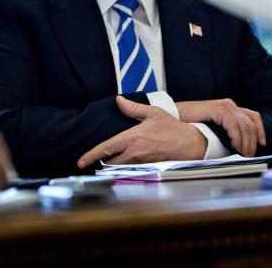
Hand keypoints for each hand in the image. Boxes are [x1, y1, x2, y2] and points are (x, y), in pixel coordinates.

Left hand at [77, 96, 207, 167]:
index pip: (106, 148)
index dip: (91, 155)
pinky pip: (129, 170)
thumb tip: (118, 100)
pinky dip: (123, 167)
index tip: (80, 161)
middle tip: (97, 157)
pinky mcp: (147, 170)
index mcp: (133, 138)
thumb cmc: (173, 129)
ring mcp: (141, 164)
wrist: (191, 145)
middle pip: (109, 162)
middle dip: (102, 161)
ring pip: (119, 168)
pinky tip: (125, 161)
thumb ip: (132, 108)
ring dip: (112, 164)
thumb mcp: (152, 113)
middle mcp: (134, 153)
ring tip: (110, 159)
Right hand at [176, 99, 265, 156]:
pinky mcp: (218, 109)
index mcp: (229, 109)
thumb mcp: (213, 128)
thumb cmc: (190, 124)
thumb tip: (238, 147)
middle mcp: (229, 105)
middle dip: (253, 142)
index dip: (260, 131)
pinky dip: (237, 138)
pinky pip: (234, 125)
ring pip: (245, 126)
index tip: (261, 144)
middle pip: (251, 123)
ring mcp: (224, 106)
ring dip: (246, 142)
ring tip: (243, 154)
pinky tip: (235, 147)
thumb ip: (225, 132)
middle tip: (249, 155)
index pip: (253, 118)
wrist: (175, 117)